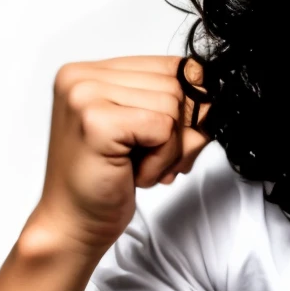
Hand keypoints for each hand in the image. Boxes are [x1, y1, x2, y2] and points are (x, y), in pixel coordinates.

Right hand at [31, 55, 209, 253]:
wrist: (74, 225)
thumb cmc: (106, 183)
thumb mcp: (144, 134)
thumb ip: (172, 107)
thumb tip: (215, 96)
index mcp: (90, 72)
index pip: (169, 65)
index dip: (186, 107)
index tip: (166, 141)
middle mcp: (82, 76)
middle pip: (175, 84)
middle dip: (180, 133)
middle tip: (153, 162)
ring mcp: (85, 95)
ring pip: (173, 105)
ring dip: (169, 150)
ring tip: (137, 167)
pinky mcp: (96, 121)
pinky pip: (164, 129)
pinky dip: (161, 160)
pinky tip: (133, 174)